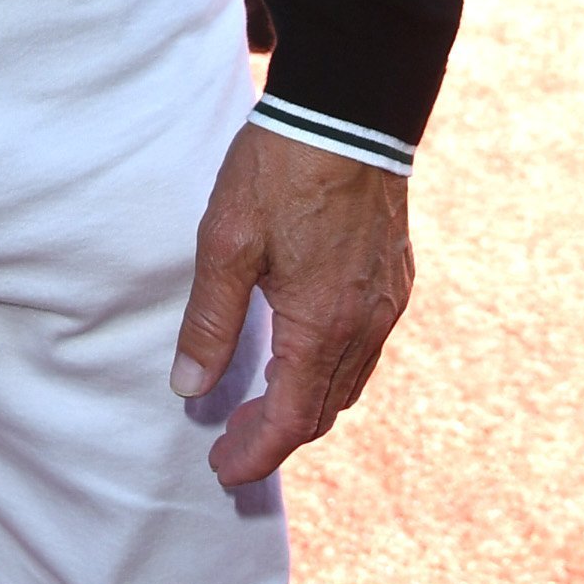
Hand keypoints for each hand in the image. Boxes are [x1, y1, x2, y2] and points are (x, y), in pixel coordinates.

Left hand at [170, 124, 412, 484]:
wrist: (347, 113)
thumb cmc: (279, 171)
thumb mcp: (225, 242)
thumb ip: (209, 321)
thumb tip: (188, 387)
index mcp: (320, 325)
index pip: (291, 420)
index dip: (256, 452)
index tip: (223, 470)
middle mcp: (364, 325)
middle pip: (323, 409)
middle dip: (276, 434)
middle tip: (230, 442)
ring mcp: (387, 303)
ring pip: (348, 381)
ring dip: (304, 403)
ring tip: (258, 406)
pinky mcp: (395, 279)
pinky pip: (365, 347)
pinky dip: (330, 369)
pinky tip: (299, 354)